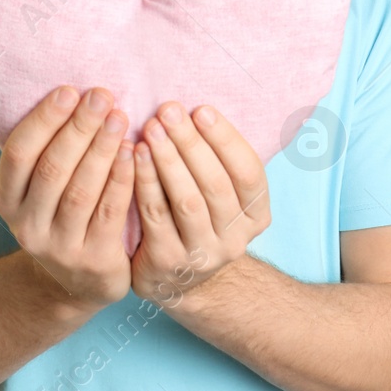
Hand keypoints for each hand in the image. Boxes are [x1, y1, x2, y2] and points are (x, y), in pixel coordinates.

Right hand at [0, 85, 135, 313]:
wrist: (80, 282)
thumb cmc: (65, 217)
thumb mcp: (42, 192)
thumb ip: (48, 152)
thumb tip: (72, 93)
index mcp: (8, 201)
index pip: (18, 154)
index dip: (43, 120)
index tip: (69, 91)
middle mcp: (27, 226)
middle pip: (52, 168)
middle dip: (78, 128)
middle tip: (101, 95)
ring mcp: (59, 248)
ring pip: (81, 190)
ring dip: (101, 149)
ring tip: (119, 116)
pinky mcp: (94, 260)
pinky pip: (109, 212)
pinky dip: (121, 179)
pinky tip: (132, 152)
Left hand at [130, 102, 270, 305]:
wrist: (178, 281)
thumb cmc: (197, 219)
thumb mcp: (221, 197)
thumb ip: (216, 161)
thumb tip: (194, 110)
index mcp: (256, 216)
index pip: (249, 173)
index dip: (226, 140)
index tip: (201, 110)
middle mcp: (236, 239)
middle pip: (215, 184)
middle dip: (190, 143)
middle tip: (168, 111)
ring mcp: (203, 255)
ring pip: (187, 201)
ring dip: (168, 160)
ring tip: (151, 128)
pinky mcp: (168, 262)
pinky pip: (156, 216)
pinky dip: (145, 182)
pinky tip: (134, 155)